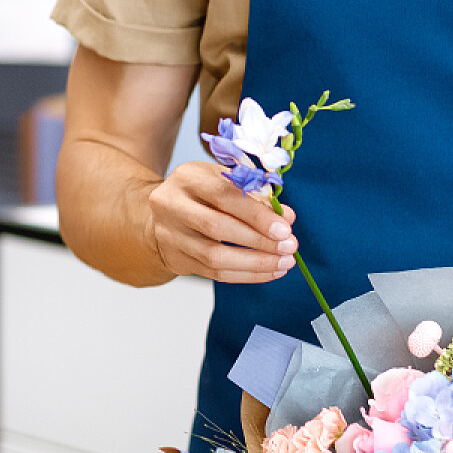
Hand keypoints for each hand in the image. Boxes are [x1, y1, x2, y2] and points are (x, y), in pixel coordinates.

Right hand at [142, 161, 296, 282]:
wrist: (163, 213)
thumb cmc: (200, 193)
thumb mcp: (222, 181)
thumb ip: (254, 195)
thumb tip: (286, 217)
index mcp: (186, 178)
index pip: (223, 196)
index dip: (256, 214)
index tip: (285, 228)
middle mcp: (171, 205)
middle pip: (216, 227)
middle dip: (259, 240)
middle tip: (289, 247)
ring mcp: (170, 235)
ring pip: (215, 257)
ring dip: (255, 263)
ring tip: (284, 263)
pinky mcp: (176, 259)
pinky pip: (214, 274)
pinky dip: (246, 274)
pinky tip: (268, 271)